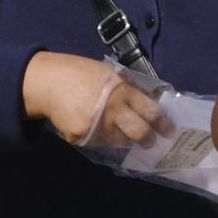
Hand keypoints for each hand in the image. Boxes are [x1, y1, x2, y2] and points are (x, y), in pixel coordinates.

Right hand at [22, 52, 169, 147]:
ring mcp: (96, 124)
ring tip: (119, 132)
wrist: (48, 82)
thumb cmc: (82, 74)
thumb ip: (130, 89)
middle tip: (150, 142)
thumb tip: (151, 103)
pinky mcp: (81, 136)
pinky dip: (100, 138)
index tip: (169, 132)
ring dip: (122, 139)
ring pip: (119, 141)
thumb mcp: (111, 75)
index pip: (151, 111)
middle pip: (139, 132)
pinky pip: (98, 143)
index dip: (163, 124)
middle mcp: (113, 109)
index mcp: (123, 91)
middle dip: (148, 140)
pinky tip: (95, 128)